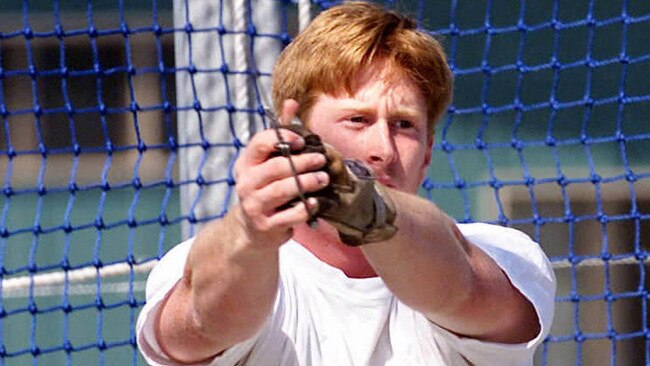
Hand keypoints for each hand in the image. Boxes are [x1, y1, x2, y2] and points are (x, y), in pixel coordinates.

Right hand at [232, 100, 328, 248]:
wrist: (253, 227)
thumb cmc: (265, 186)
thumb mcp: (267, 160)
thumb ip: (280, 132)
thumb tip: (291, 102)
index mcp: (246, 163)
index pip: (260, 143)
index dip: (284, 138)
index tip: (303, 141)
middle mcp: (246, 183)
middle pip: (276, 167)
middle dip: (303, 162)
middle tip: (322, 160)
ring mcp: (254, 205)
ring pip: (283, 190)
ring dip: (308, 183)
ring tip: (324, 178)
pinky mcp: (266, 225)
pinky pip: (290, 215)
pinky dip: (306, 207)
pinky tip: (316, 202)